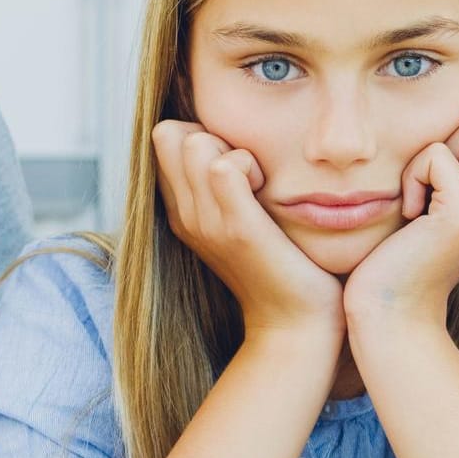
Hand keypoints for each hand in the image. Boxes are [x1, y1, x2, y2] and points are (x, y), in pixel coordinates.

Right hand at [152, 120, 342, 337]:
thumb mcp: (242, 219)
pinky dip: (250, 165)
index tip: (235, 167)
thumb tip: (233, 144)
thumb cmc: (281, 265)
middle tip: (247, 173)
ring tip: (258, 184)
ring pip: (195, 144)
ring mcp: (207, 223)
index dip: (199, 135)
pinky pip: (225, 168)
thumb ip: (227, 184)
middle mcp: (185, 216)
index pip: (164, 137)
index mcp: (183, 211)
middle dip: (211, 136)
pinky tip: (267, 192)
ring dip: (233, 150)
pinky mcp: (238, 229)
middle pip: (170, 134)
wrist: (295, 323)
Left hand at [344, 104, 458, 328]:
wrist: (393, 313)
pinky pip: (438, 154)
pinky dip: (414, 177)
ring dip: (432, 156)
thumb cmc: (399, 258)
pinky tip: (410, 215)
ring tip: (420, 199)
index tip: (439, 172)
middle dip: (454, 136)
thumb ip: (453, 167)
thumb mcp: (432, 205)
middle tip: (430, 186)